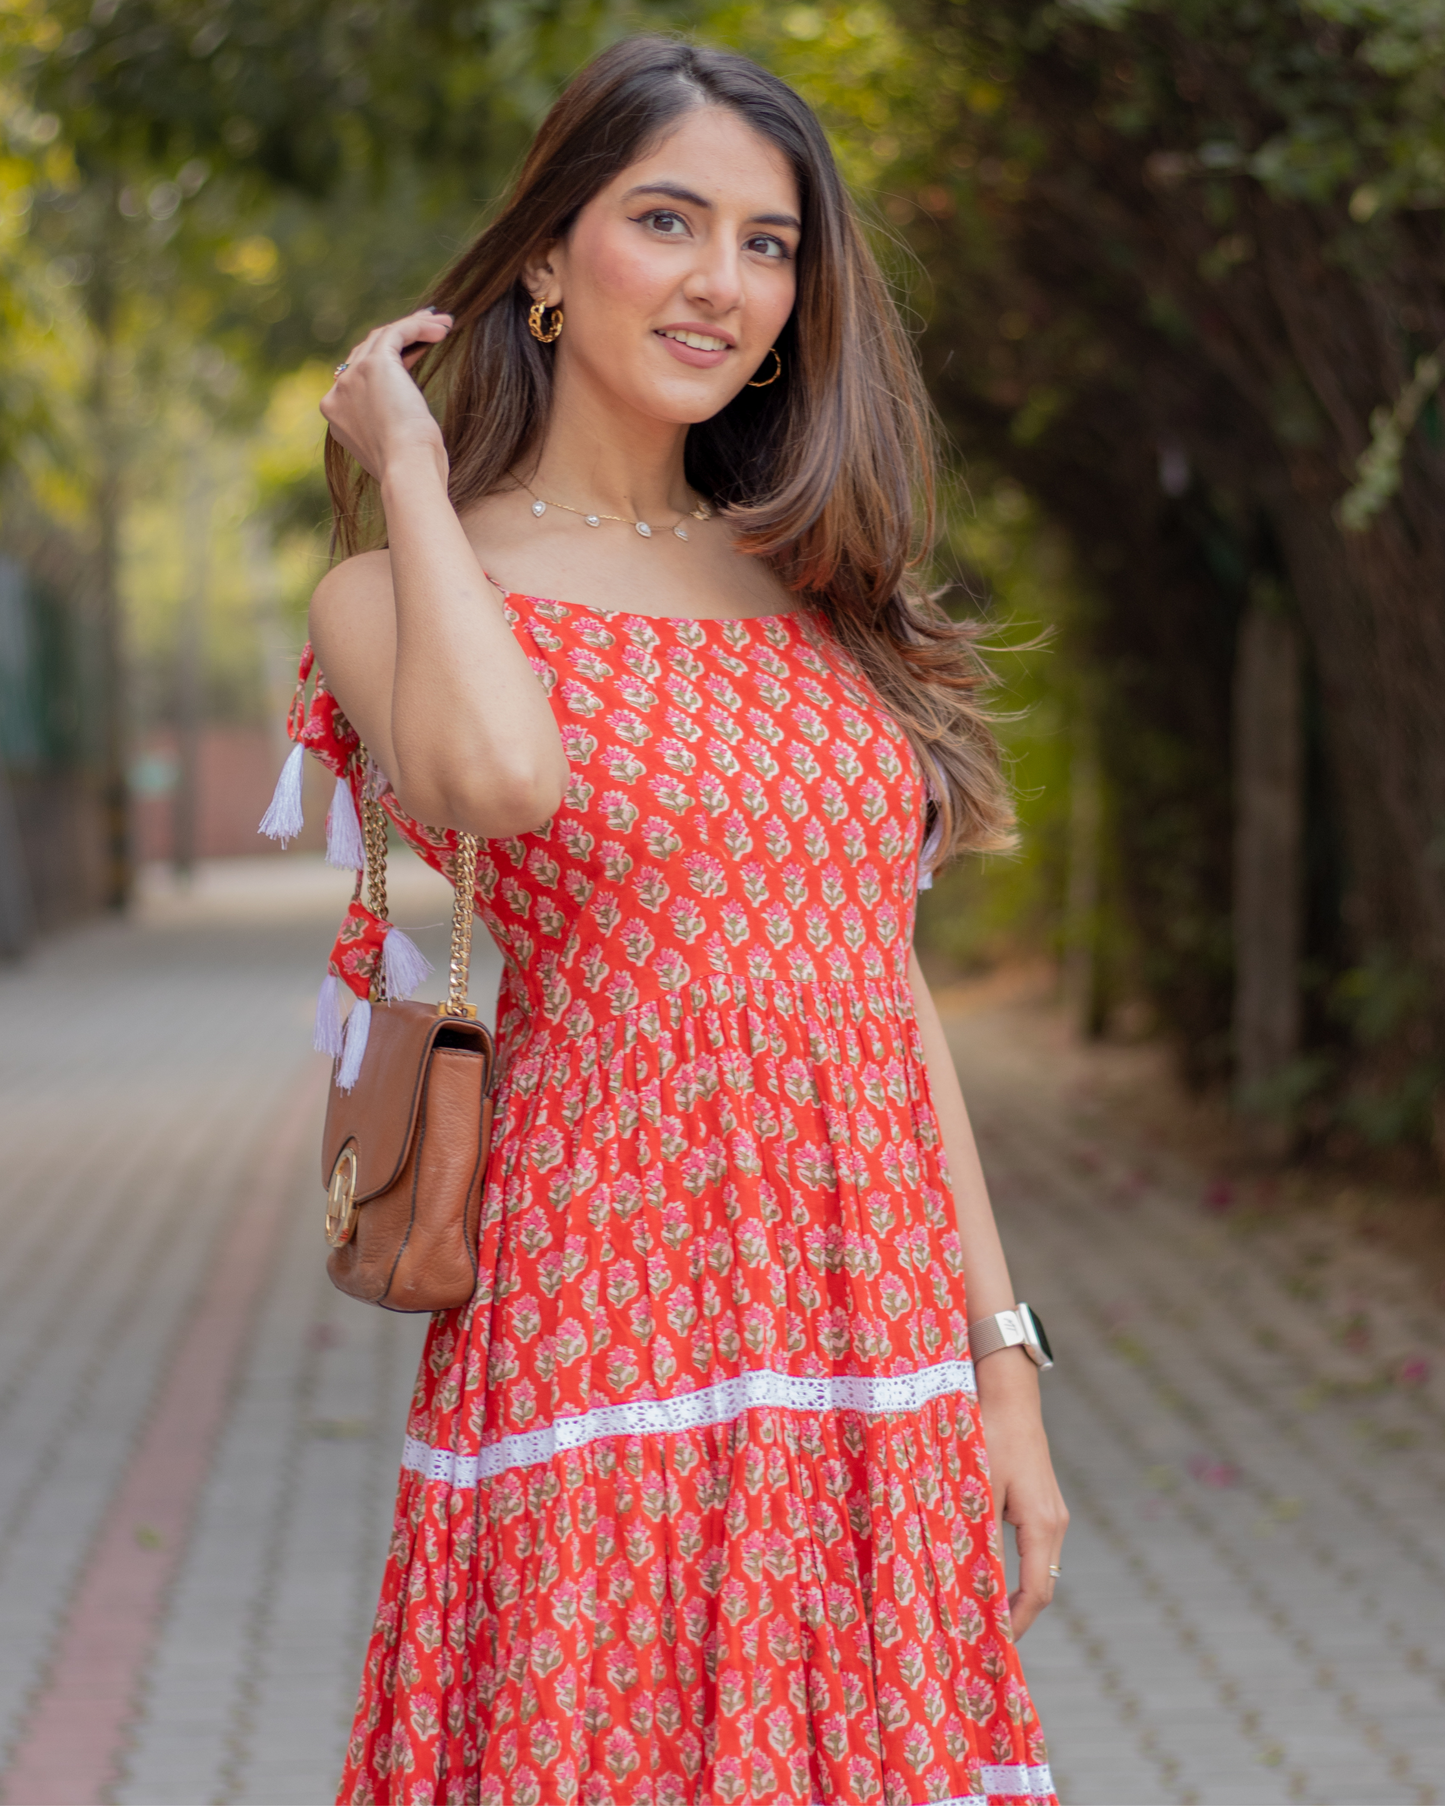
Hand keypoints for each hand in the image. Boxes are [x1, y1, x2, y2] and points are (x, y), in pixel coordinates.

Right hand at [320, 308, 453, 484]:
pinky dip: (418, 326)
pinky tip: (441, 328)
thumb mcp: (394, 445)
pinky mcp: (373, 366)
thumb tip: (402, 414)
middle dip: (400, 340)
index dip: (389, 362)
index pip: (358, 376)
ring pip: (380, 338)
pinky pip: (395, 333)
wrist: (408, 471)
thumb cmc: (412, 469)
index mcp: (338, 417)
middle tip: (431, 332)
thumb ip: (387, 423)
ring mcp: (351, 379)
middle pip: (366, 353)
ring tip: (443, 325)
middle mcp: (337, 395)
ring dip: (414, 327)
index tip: (416, 355)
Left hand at [976, 1347, 1068, 1636]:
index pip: (1037, 1591)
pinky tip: (988, 1574)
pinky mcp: (1043, 1502)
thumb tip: (963, 1578)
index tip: (995, 1643)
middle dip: (1016, 1615)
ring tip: (983, 1613)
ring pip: (1040, 1567)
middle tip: (984, 1638)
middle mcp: (1055, 1522)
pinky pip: (1034, 1549)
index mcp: (1042, 1523)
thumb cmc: (989, 1435)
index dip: (1016, 1622)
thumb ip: (975, 1531)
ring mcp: (1052, 1512)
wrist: (1007, 1394)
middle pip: (1042, 1585)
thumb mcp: (977, 1486)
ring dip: (1015, 1592)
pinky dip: (1016, 1569)